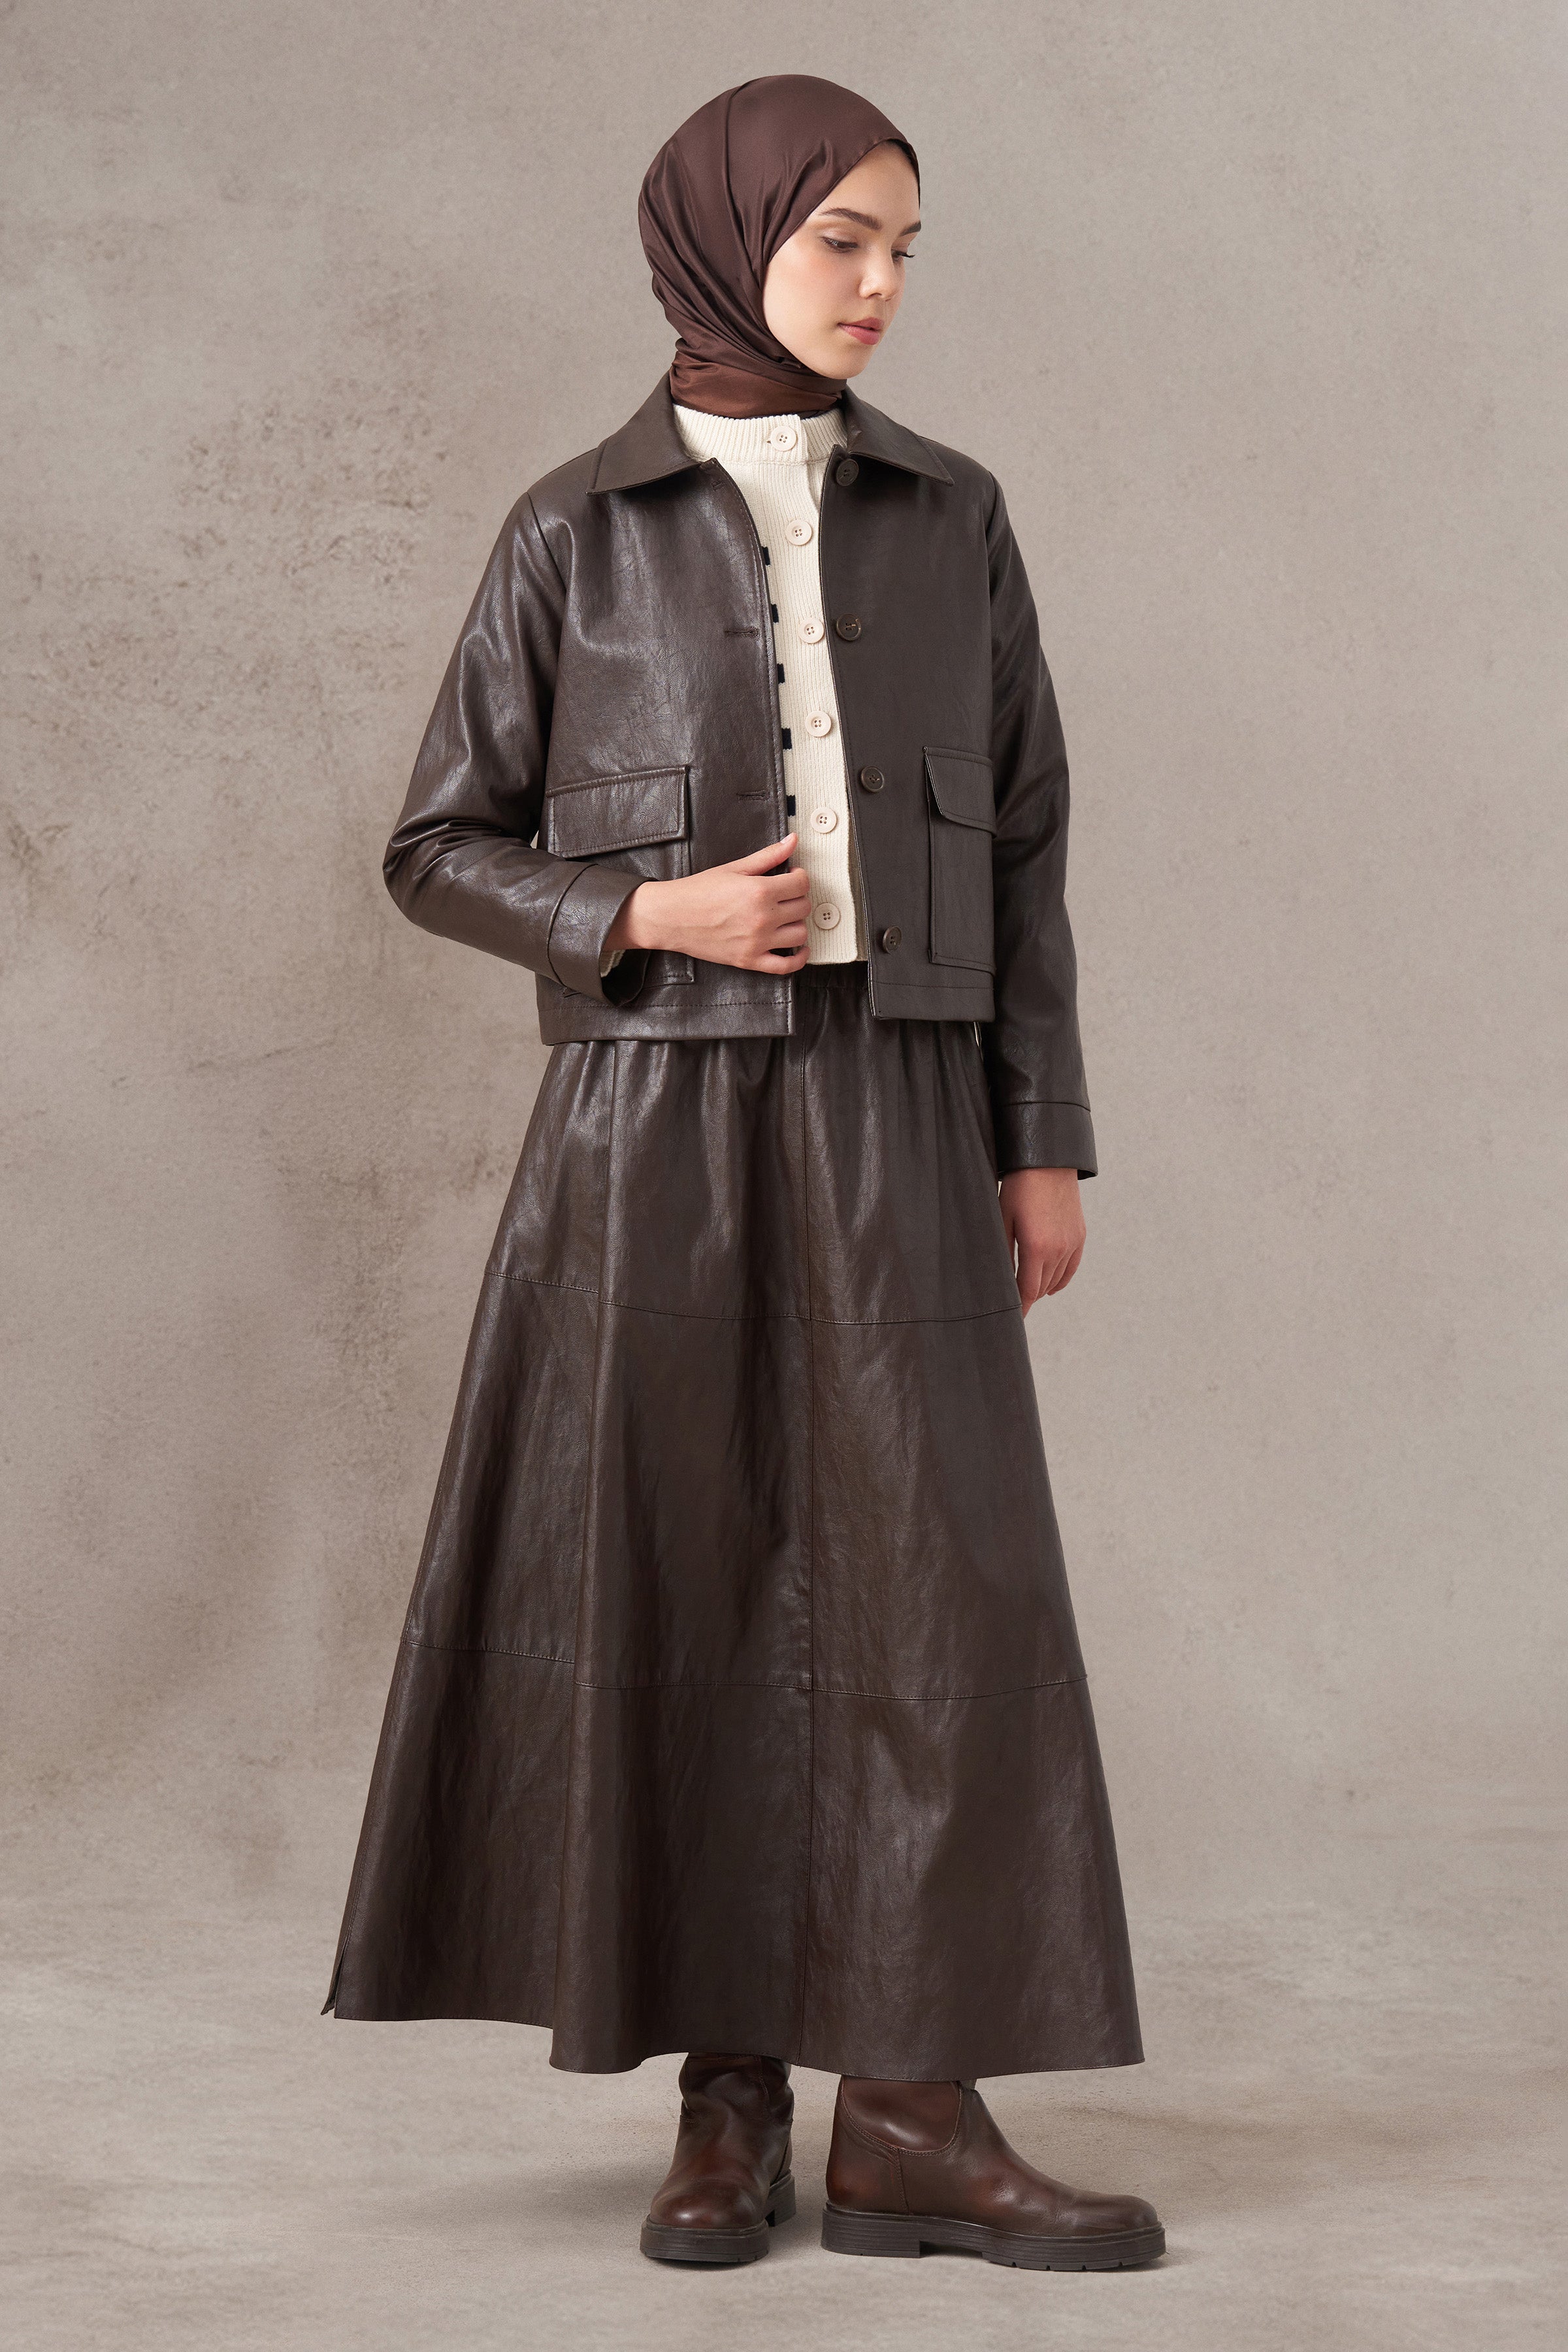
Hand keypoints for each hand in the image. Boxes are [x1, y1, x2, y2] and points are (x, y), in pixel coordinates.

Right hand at [605, 834, 809, 972]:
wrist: (671, 917)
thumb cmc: (698, 892)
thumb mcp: (734, 868)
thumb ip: (768, 856)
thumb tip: (792, 841)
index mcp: (760, 891)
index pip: (802, 884)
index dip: (800, 877)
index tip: (792, 877)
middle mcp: (762, 918)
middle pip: (803, 907)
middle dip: (797, 898)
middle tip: (785, 895)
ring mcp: (757, 942)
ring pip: (800, 934)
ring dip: (797, 923)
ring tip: (785, 917)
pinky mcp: (750, 960)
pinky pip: (787, 966)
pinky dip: (798, 958)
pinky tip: (798, 947)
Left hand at [999, 1167, 1084, 1312]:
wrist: (1049, 1161)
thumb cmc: (1020, 1187)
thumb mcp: (1003, 1219)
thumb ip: (1004, 1252)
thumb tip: (1001, 1279)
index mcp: (1037, 1248)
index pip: (1028, 1290)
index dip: (1021, 1307)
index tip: (1013, 1318)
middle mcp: (1059, 1249)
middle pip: (1042, 1287)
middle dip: (1028, 1297)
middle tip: (1013, 1303)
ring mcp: (1072, 1243)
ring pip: (1056, 1279)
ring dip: (1042, 1287)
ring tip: (1027, 1292)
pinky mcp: (1080, 1235)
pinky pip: (1071, 1268)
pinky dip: (1060, 1279)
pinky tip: (1050, 1285)